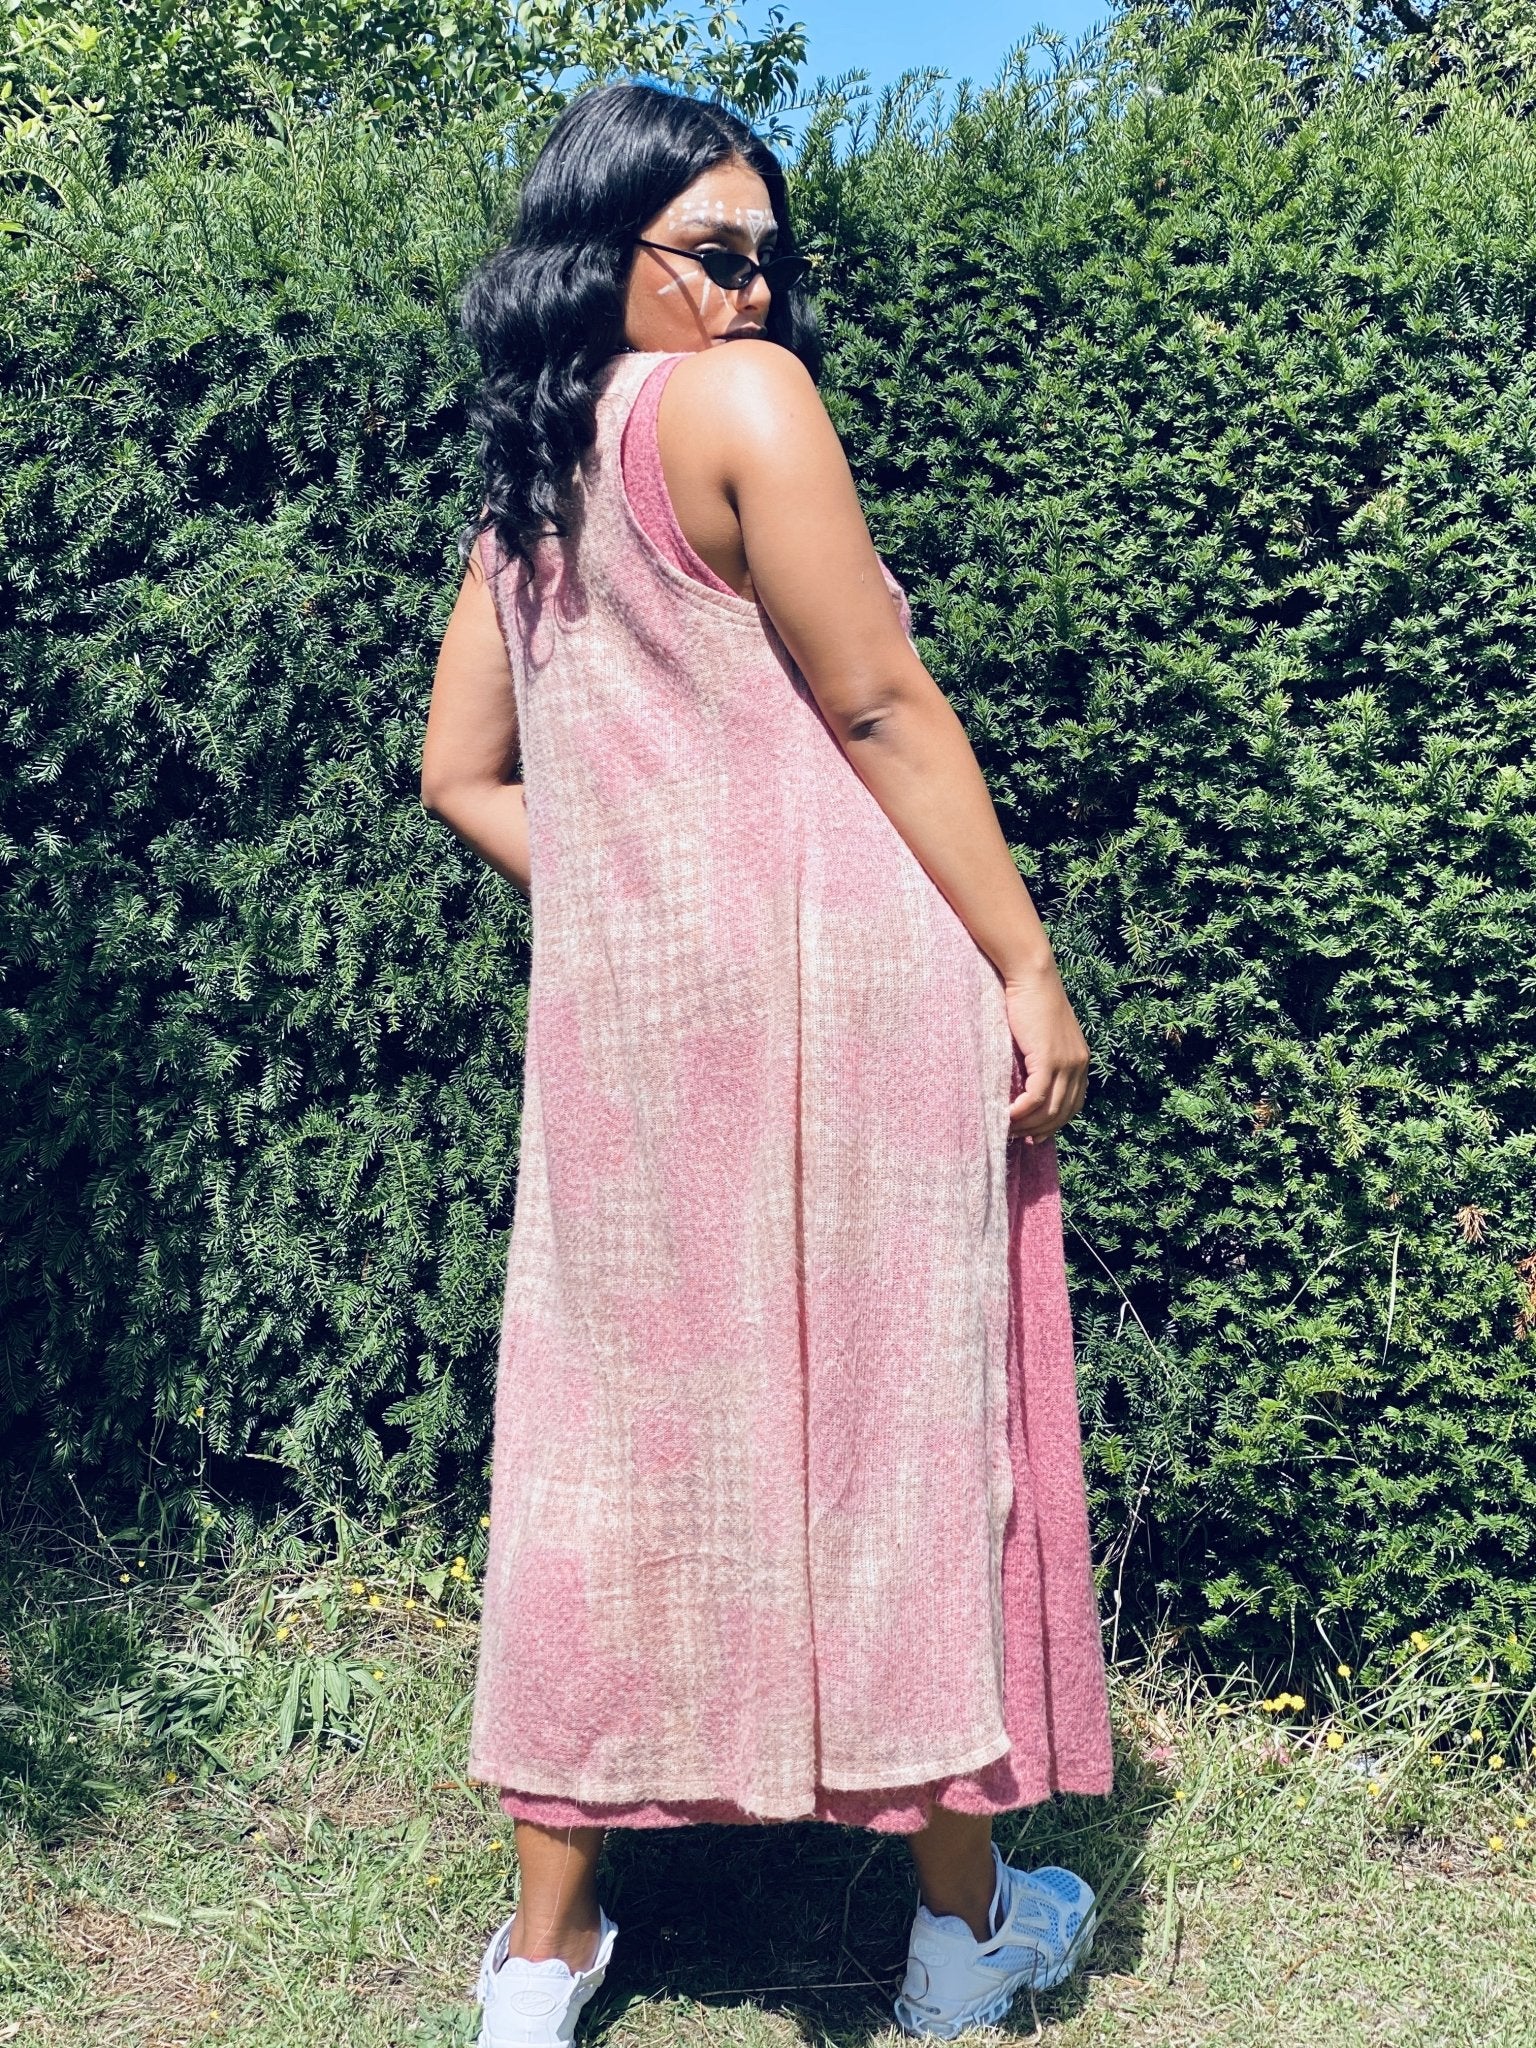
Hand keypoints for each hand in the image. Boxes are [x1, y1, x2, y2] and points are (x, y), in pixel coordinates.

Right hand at [1003, 961, 1089, 1143]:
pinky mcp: (1049, 1058)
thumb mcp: (1042, 1034)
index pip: (1073, 1105)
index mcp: (1080, 1060)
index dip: (1054, 1126)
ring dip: (1027, 1126)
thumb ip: (1041, 1056)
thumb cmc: (1030, 999)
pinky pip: (1037, 1098)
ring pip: (1049, 1110)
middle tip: (1016, 1139)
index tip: (1034, 1137)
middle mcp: (1078, 1064)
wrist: (1031, 974)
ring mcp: (1066, 1063)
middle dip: (1040, 1132)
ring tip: (1006, 1130)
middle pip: (1062, 1114)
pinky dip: (1021, 1113)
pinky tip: (1006, 1117)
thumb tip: (1024, 1081)